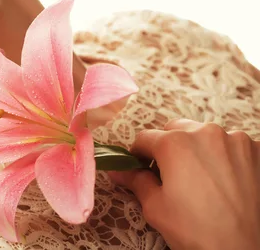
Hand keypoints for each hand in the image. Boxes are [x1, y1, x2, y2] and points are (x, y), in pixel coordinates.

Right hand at [108, 119, 259, 249]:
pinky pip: (232, 146)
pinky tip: (226, 181)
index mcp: (175, 144)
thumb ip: (136, 181)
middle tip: (170, 174)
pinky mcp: (257, 151)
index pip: (145, 138)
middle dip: (168, 147)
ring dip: (198, 149)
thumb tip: (119, 170)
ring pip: (205, 135)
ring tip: (202, 179)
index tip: (140, 167)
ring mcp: (236, 140)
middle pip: (176, 130)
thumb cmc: (199, 233)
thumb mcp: (156, 209)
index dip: (138, 154)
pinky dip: (225, 157)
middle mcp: (205, 133)